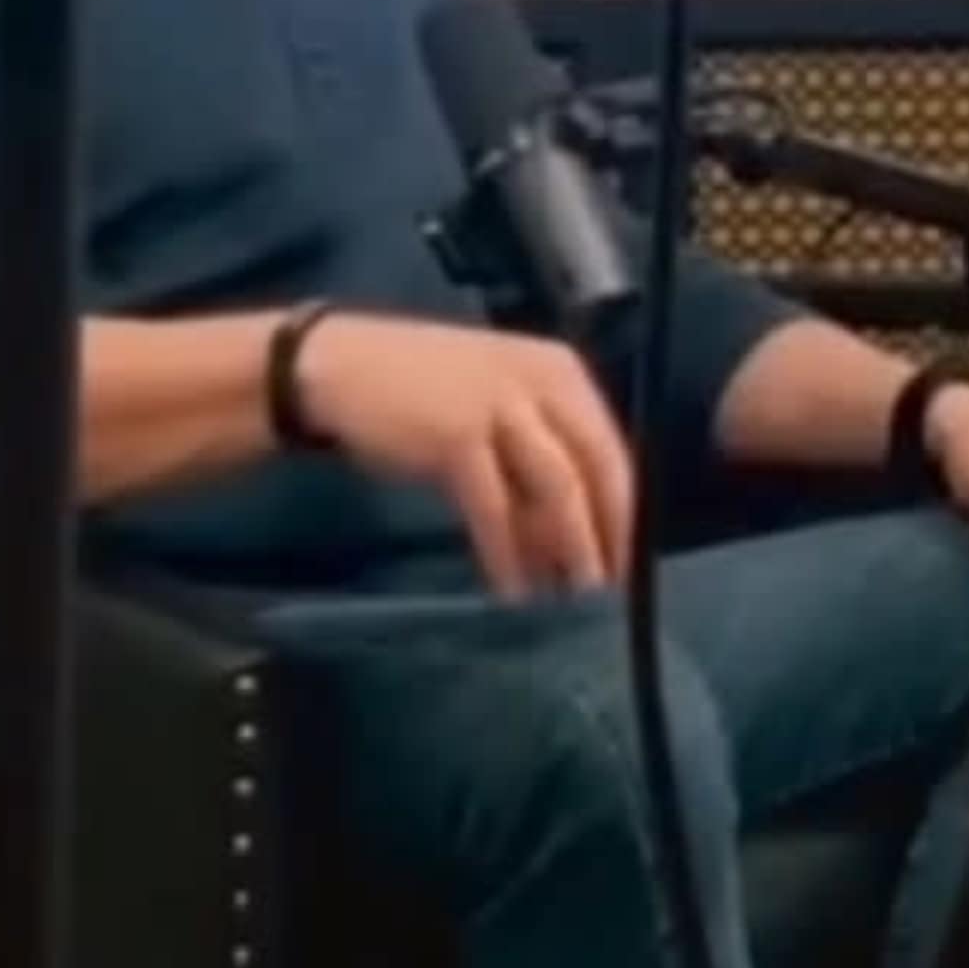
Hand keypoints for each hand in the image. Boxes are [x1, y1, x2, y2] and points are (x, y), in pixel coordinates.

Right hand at [291, 310, 636, 596]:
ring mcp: (499, 407)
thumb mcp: (498, 404)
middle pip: (596, 470)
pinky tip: (513, 592)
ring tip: (574, 602)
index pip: (610, 449)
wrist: (337, 366)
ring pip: (556, 490)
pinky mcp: (457, 439)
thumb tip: (573, 533)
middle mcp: (541, 381)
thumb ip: (537, 455)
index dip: (625, 511)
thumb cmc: (420, 392)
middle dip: (609, 536)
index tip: (631, 565)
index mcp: (559, 371)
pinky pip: (496, 510)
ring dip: (570, 551)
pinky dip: (508, 556)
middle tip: (614, 594)